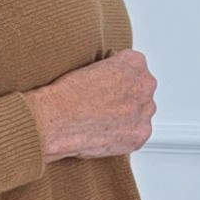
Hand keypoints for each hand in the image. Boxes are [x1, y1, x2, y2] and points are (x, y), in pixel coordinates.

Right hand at [25, 49, 157, 160]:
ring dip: (126, 117)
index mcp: (133, 62)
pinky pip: (137, 135)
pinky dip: (124, 136)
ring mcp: (144, 111)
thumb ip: (109, 70)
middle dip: (126, 98)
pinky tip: (105, 133)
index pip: (135, 66)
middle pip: (142, 90)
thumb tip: (111, 80)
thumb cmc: (66, 95)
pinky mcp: (139, 135)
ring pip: (141, 113)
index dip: (118, 77)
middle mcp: (144, 85)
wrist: (56, 120)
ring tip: (101, 121)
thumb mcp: (90, 65)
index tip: (108, 84)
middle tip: (103, 105)